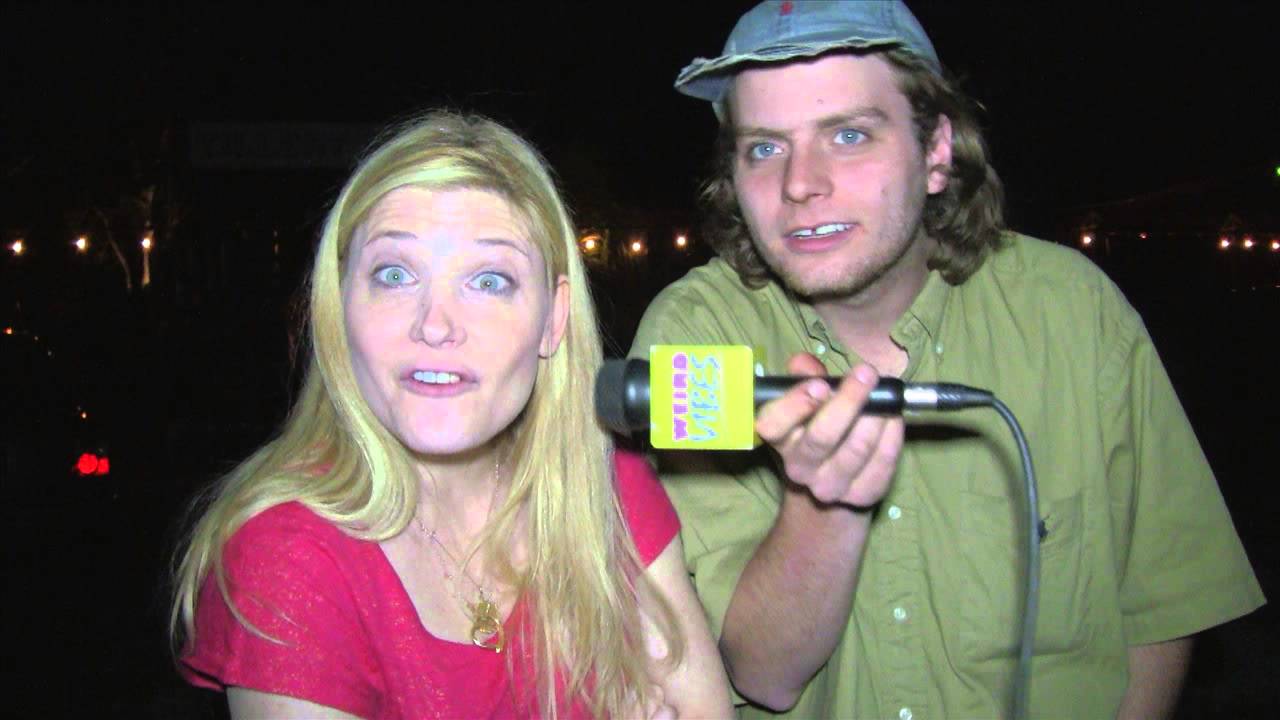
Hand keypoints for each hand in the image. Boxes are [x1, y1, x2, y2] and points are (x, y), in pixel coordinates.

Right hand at [755, 354, 904, 507]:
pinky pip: (883, 463)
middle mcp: (799, 467)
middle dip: (847, 402)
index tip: (819, 385)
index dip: (794, 404)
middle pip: (821, 437)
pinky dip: (892, 435)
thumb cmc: (815, 425)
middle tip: (866, 373)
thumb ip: (804, 376)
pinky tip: (894, 416)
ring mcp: (830, 486)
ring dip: (876, 416)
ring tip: (886, 394)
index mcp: (779, 438)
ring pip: (857, 450)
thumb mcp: (805, 399)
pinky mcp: (862, 495)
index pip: (772, 425)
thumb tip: (805, 363)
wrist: (830, 478)